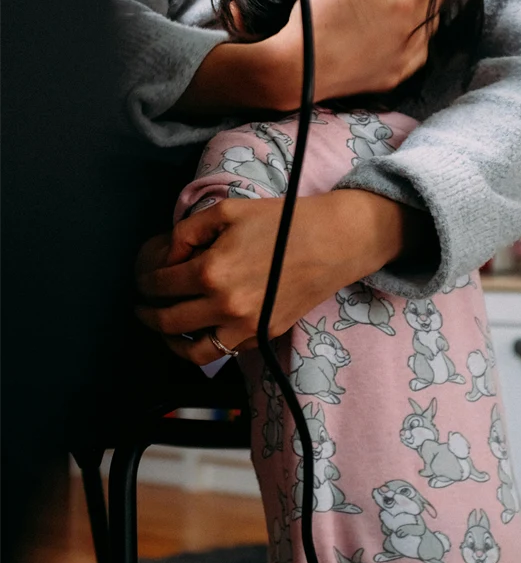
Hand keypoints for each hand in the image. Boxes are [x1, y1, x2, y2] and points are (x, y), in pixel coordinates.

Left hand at [135, 191, 408, 364]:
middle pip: (167, 320)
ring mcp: (246, 326)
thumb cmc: (284, 221)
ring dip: (170, 340)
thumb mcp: (228, 211)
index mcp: (211, 271)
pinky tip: (203, 329)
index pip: (157, 284)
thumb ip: (187, 231)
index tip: (145, 275)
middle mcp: (225, 305)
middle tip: (143, 303)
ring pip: (192, 351)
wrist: (335, 241)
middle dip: (147, 311)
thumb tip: (169, 256)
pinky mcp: (265, 334)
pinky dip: (206, 344)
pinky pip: (225, 351)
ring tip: (166, 328)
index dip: (144, 278)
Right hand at [259, 0, 439, 107]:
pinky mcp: (399, 73)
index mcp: (403, 1)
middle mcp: (414, 30)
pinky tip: (406, 26)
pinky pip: (422, 49)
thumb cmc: (316, 19)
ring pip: (433, 22)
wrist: (298, 69)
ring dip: (429, 3)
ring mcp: (409, 56)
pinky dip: (420, 33)